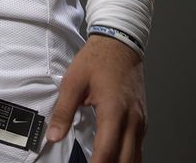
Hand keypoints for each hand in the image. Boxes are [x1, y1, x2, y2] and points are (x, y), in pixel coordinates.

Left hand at [47, 35, 146, 162]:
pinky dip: (128, 158)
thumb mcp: (73, 82)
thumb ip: (63, 111)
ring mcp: (140, 122)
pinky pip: (138, 148)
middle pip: (125, 161)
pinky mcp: (142, 121)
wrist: (120, 43)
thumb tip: (53, 135)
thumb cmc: (98, 59)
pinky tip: (115, 159)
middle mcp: (132, 120)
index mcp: (113, 111)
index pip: (106, 152)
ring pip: (136, 158)